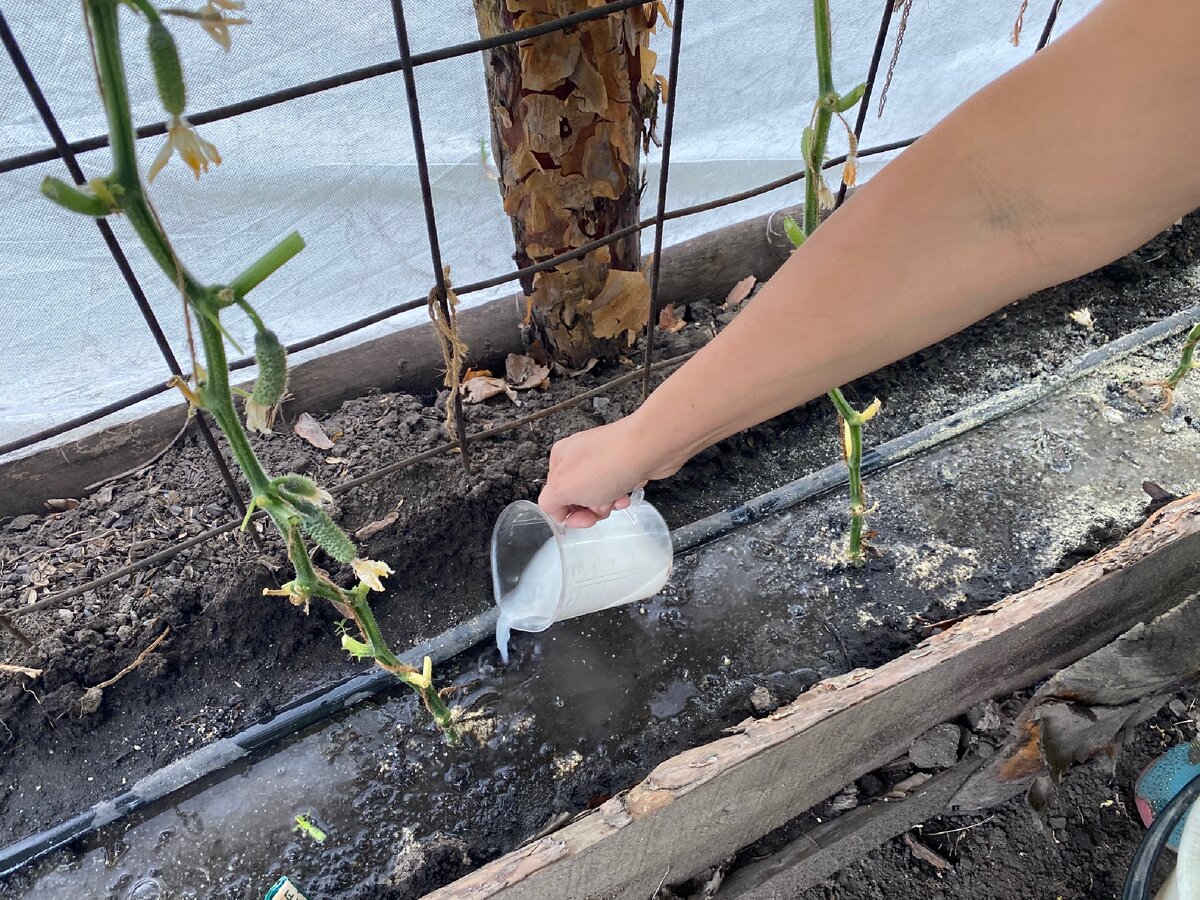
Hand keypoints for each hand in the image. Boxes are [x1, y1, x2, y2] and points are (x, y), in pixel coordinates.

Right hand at [538, 414, 678, 527]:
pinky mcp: (625, 461)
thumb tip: (557, 509)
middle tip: (603, 507)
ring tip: (619, 498)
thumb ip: (550, 502)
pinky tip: (629, 492)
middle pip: (578, 496)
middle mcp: (579, 455)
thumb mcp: (563, 489)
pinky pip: (618, 485)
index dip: (569, 513)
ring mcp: (603, 457)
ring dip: (609, 503)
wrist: (648, 448)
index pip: (555, 495)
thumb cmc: (605, 467)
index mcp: (559, 458)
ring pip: (599, 494)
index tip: (585, 520)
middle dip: (591, 508)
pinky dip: (622, 493)